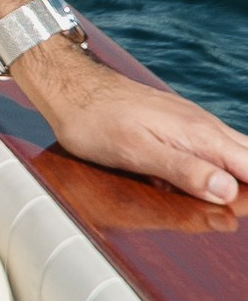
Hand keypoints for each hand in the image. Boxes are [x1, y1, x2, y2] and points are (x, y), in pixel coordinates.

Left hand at [15, 37, 247, 206]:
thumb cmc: (97, 121)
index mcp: (200, 134)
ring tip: (222, 205)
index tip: (244, 214)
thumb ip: (185, 171)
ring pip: (230, 153)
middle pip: (247, 160)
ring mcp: (190, 123)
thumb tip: (229, 190)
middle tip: (234, 214)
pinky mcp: (176, 126)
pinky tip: (200, 186)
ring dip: (235, 179)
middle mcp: (202, 125)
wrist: (69, 86)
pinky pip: (210, 149)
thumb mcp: (139, 152)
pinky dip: (215, 169)